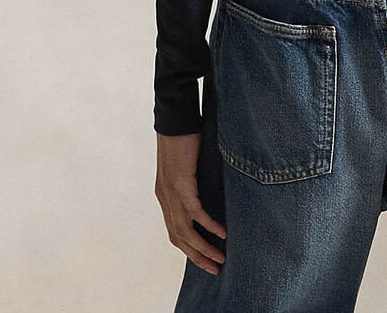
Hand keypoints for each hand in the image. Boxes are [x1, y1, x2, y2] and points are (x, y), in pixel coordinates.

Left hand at [155, 131, 227, 274]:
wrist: (175, 117)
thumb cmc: (183, 137)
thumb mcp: (187, 166)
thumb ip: (193, 182)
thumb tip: (208, 192)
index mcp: (164, 195)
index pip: (174, 232)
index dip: (189, 249)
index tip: (206, 260)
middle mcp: (165, 198)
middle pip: (179, 238)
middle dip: (197, 257)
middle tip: (215, 269)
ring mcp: (171, 192)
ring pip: (186, 231)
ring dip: (203, 248)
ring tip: (220, 258)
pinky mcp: (181, 183)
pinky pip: (195, 212)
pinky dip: (208, 225)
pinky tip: (222, 234)